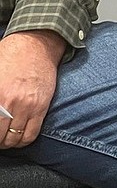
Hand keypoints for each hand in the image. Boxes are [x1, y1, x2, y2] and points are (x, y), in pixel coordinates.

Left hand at [0, 30, 65, 147]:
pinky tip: (18, 137)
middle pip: (0, 136)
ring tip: (5, 138)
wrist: (36, 44)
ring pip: (15, 138)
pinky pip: (32, 134)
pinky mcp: (42, 106)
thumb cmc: (10, 56)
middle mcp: (10, 103)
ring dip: (8, 142)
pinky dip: (23, 141)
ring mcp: (27, 106)